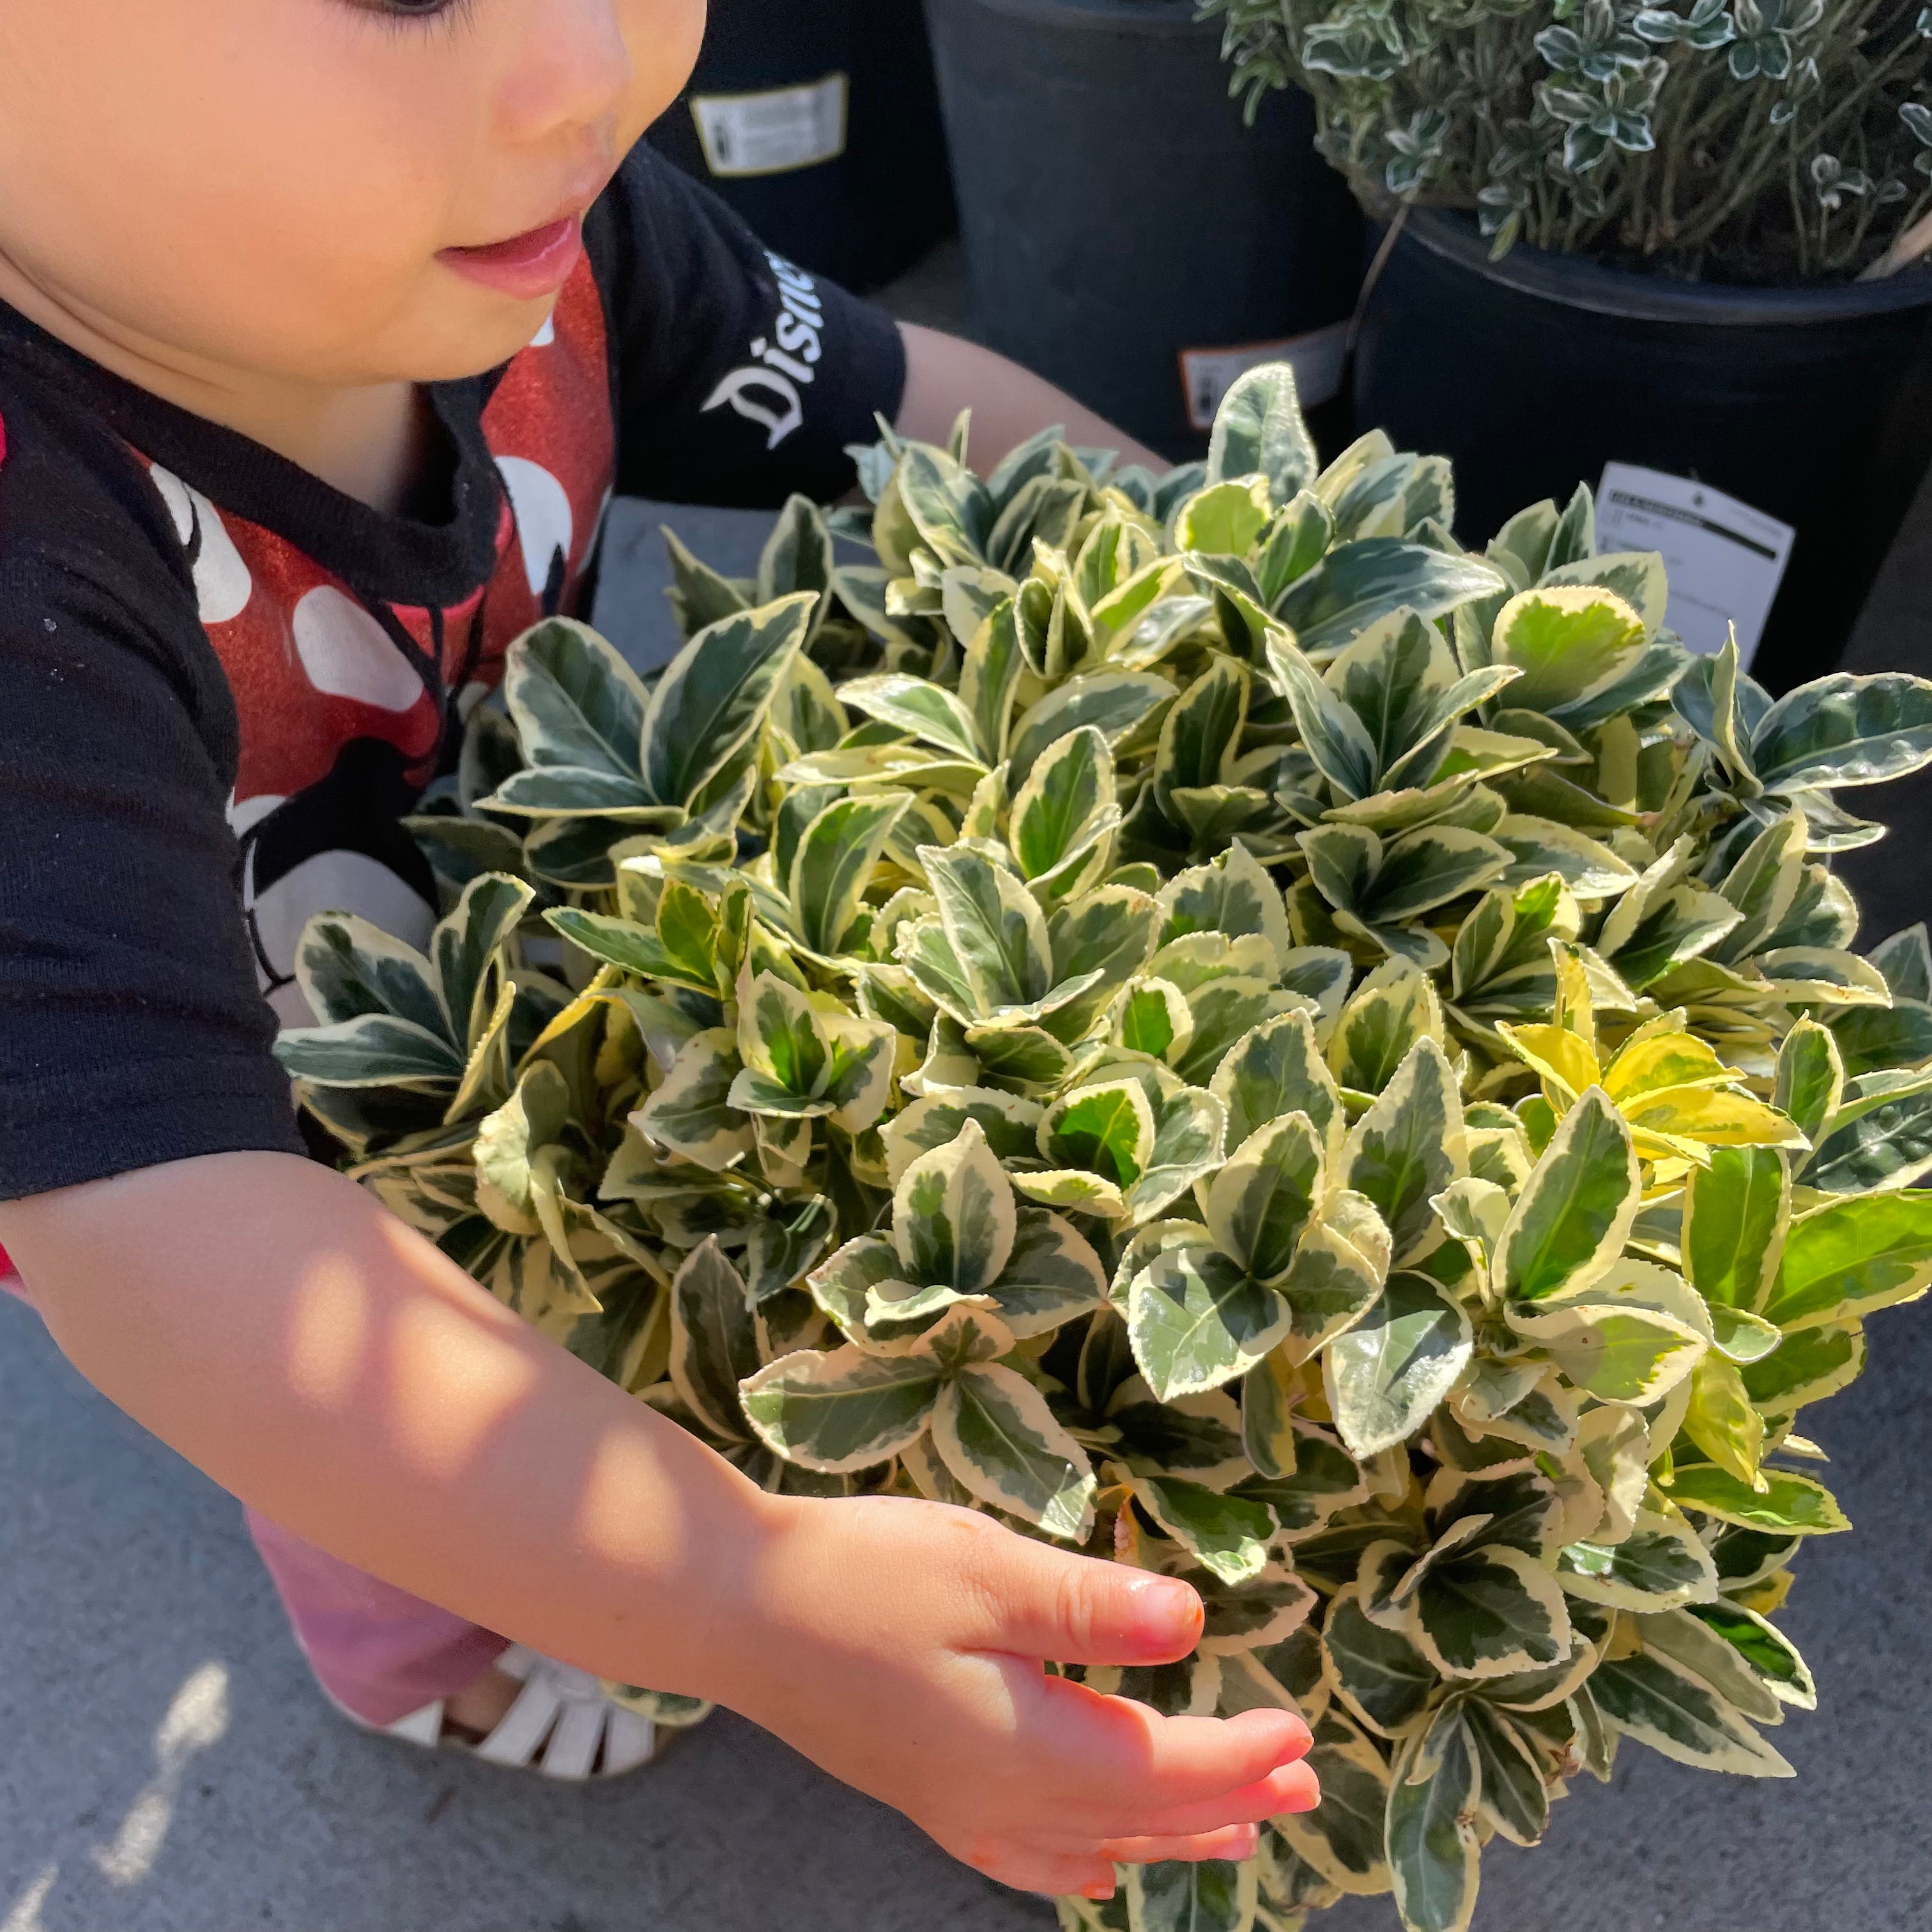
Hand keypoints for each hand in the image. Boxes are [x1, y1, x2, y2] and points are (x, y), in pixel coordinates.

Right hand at [719, 1493, 1316, 1897]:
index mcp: (1028, 1748)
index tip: (1301, 1735)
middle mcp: (999, 1800)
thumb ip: (1093, 1606)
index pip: (1164, 1769)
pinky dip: (1078, 1864)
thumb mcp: (985, 1568)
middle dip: (1226, 1803)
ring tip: (1237, 1838)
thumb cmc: (859, 1574)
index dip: (1240, 1755)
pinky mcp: (921, 1790)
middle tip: (1304, 1790)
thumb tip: (1194, 1623)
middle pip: (1139, 1816)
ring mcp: (955, 1805)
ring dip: (1169, 1835)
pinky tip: (1091, 1871)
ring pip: (1090, 1843)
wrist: (730, 1606)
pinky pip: (1024, 1856)